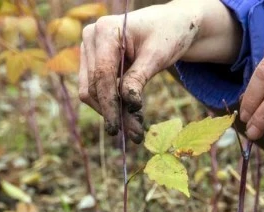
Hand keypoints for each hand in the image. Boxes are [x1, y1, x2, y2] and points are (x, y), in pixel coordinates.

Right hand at [79, 0, 239, 142]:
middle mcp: (91, 38)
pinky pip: (99, 88)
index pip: (102, 75)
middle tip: (136, 135)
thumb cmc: (168, 34)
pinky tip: (132, 117)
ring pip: (92, 91)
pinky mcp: (95, 61)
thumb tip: (127, 103)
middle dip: (113, 112)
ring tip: (136, 129)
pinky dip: (114, 104)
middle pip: (94, 86)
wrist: (173, 24)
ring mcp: (90, 49)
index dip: (109, 104)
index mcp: (105, 31)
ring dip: (113, 112)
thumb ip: (139, 78)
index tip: (118, 128)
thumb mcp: (157, 56)